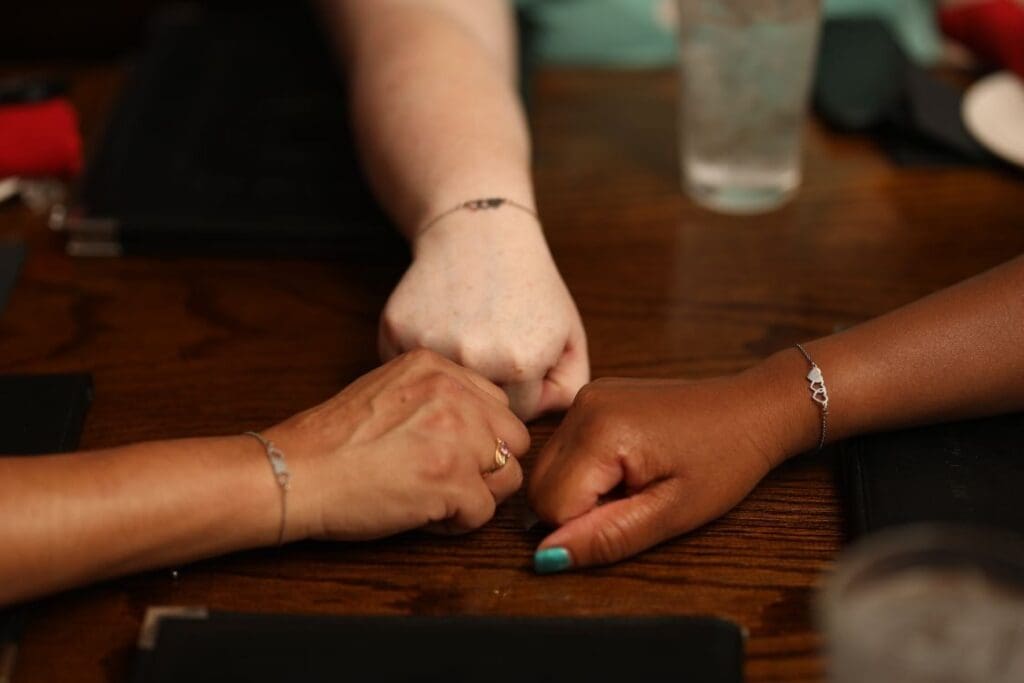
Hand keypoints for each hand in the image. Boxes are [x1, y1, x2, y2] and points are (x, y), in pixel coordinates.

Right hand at [266, 349, 529, 540]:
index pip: (497, 404)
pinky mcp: (452, 480)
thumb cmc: (330, 441)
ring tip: (434, 499)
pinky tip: (423, 516)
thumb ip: (435, 395)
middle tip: (447, 481)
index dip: (479, 438)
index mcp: (436, 367)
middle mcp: (452, 393)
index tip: (449, 454)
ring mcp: (456, 435)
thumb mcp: (389, 388)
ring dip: (476, 496)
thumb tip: (477, 421)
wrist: (296, 472)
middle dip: (487, 467)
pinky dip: (456, 524)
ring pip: (508, 476)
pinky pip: (484, 512)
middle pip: (513, 438)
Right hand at [379, 211, 588, 420]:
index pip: (517, 416)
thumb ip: (566, 390)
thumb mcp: (568, 336)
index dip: (521, 390)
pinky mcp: (395, 330)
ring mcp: (429, 344)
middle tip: (492, 347)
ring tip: (467, 338)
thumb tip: (531, 431)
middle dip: (487, 387)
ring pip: (440, 390)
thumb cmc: (529, 287)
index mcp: (520, 364)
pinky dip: (419, 358)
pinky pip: (406, 369)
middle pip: (477, 409)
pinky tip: (437, 329)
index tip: (519, 358)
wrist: (480, 233)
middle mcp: (473, 359)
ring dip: (452, 374)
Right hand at [527, 373, 794, 571]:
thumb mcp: (672, 513)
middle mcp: (582, 406)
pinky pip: (563, 449)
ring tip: (633, 483)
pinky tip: (627, 466)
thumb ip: (606, 536)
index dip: (588, 527)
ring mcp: (584, 396)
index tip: (633, 513)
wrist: (751, 409)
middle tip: (634, 501)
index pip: (550, 506)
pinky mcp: (591, 397)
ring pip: (546, 469)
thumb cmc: (724, 459)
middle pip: (539, 487)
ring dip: (580, 491)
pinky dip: (584, 470)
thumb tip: (546, 557)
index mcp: (601, 432)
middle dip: (577, 510)